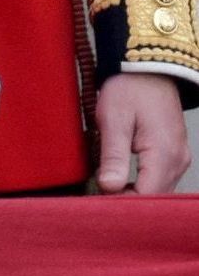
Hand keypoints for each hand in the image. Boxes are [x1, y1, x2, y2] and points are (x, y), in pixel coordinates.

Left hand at [94, 72, 191, 193]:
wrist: (149, 70)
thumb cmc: (130, 90)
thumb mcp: (113, 120)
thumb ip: (113, 155)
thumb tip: (109, 187)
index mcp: (164, 154)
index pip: (146, 196)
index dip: (121, 205)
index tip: (96, 205)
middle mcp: (178, 161)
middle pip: (154, 198)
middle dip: (126, 204)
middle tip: (96, 202)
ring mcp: (179, 159)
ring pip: (158, 191)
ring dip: (133, 196)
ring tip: (104, 195)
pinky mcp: (174, 155)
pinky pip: (160, 181)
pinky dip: (141, 186)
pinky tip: (120, 184)